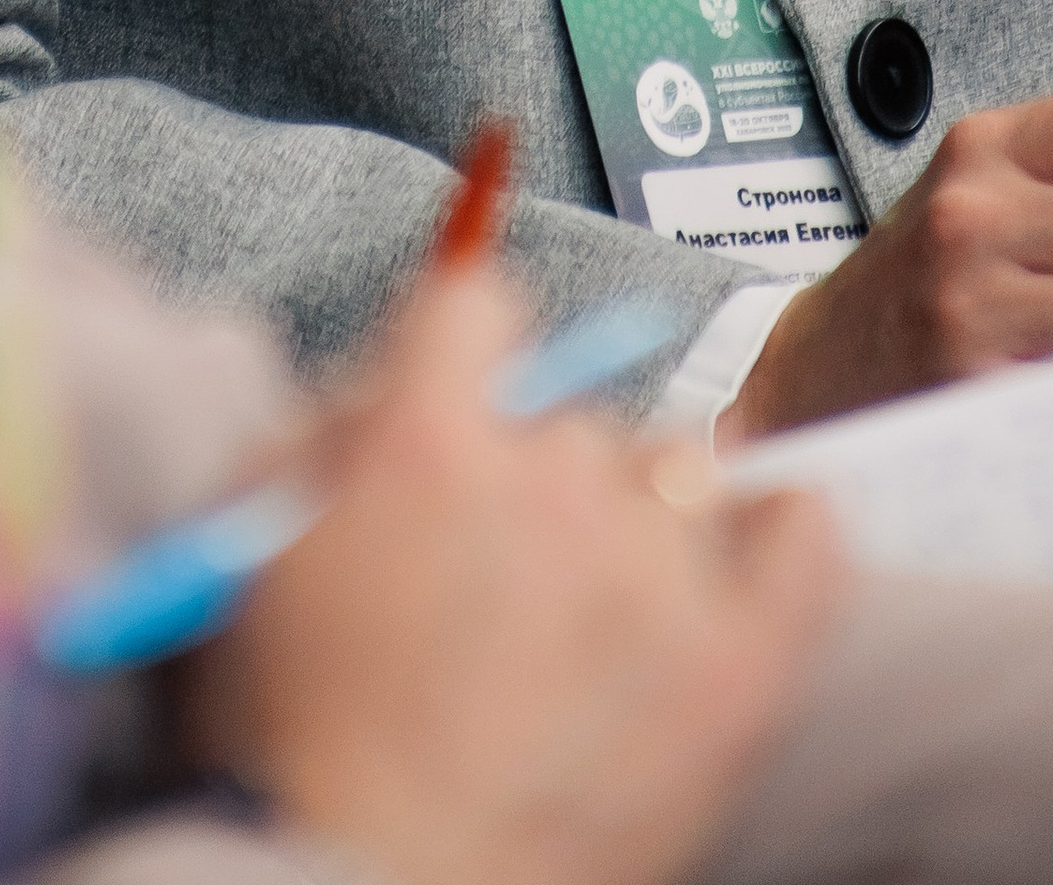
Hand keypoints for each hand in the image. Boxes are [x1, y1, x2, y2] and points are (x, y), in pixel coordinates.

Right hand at [189, 267, 841, 884]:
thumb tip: (390, 370)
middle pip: (576, 411)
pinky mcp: (738, 667)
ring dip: (639, 521)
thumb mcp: (250, 551)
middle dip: (536, 473)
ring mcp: (656, 574)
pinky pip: (801, 530)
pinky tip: (740, 557)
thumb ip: (319, 430)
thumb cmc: (296, 749)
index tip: (465, 396)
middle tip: (501, 572)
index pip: (477, 302)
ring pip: (678, 468)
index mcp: (425, 443)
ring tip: (593, 617)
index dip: (464, 350)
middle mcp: (551, 483)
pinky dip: (778, 529)